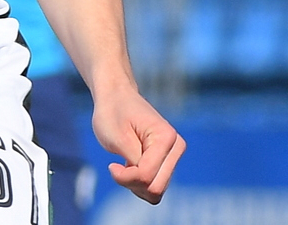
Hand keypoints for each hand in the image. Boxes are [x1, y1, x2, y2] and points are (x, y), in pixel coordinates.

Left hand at [91, 86, 184, 203]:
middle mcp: (176, 147)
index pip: (147, 176)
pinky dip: (139, 182)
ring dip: (135, 183)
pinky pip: (155, 185)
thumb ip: (133, 166)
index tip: (111, 165)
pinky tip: (130, 165)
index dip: (124, 176)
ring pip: (156, 190)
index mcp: (166, 138)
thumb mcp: (116, 139)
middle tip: (117, 167)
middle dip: (131, 183)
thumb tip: (146, 185)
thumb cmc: (112, 113)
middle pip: (155, 188)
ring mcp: (174, 155)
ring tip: (124, 164)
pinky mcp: (168, 161)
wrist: (116, 97)